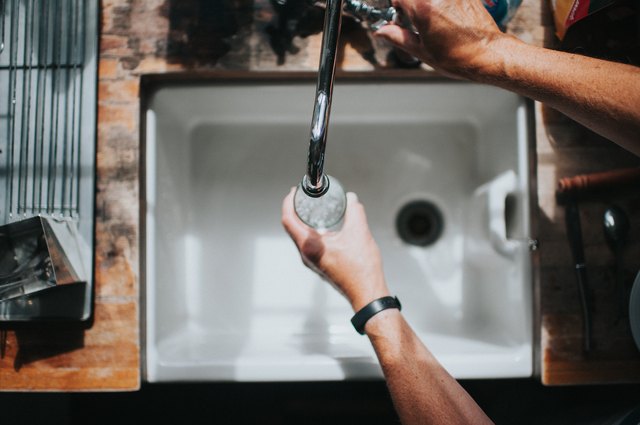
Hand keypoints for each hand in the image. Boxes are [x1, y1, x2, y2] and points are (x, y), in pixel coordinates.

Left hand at [281, 188, 389, 310]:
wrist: (367, 293)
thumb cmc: (361, 270)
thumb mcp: (359, 233)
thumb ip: (354, 211)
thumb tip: (351, 199)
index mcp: (310, 247)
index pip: (288, 220)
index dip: (288, 203)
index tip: (294, 192)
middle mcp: (306, 255)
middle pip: (292, 227)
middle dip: (295, 209)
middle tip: (302, 196)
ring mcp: (312, 261)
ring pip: (300, 236)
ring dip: (304, 220)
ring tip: (311, 208)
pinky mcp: (319, 264)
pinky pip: (309, 244)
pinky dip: (312, 230)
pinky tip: (324, 225)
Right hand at [375, 0, 508, 78]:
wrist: (487, 54)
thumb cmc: (458, 56)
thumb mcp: (421, 50)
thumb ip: (397, 37)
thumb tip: (382, 31)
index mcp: (423, 7)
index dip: (395, 6)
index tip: (398, 16)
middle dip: (410, 4)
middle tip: (413, 18)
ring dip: (425, 4)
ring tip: (432, 20)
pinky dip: (440, 5)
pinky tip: (446, 18)